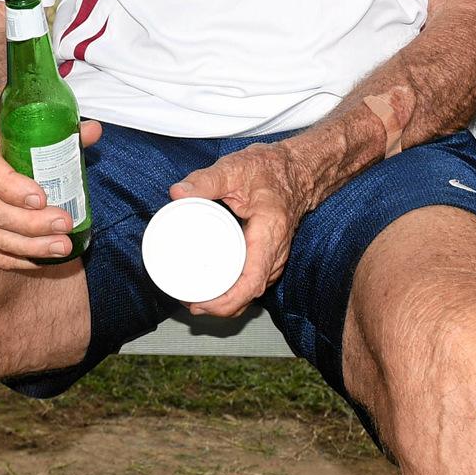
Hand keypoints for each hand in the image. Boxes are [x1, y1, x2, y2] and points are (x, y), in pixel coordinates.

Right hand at [0, 108, 100, 269]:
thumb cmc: (12, 112)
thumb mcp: (31, 107)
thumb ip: (61, 123)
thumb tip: (93, 132)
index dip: (11, 187)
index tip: (42, 197)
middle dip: (29, 222)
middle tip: (64, 223)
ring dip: (29, 244)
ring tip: (63, 245)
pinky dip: (20, 256)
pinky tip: (46, 257)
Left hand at [169, 142, 309, 319]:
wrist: (298, 168)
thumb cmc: (271, 168)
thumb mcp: (234, 168)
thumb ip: (204, 181)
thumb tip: (177, 193)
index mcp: (269, 233)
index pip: (252, 281)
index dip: (226, 300)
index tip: (202, 303)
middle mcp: (276, 251)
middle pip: (249, 293)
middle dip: (219, 306)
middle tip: (186, 299)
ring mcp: (275, 257)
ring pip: (252, 291)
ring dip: (226, 301)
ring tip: (194, 296)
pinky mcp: (270, 256)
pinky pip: (253, 282)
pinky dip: (234, 291)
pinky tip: (214, 288)